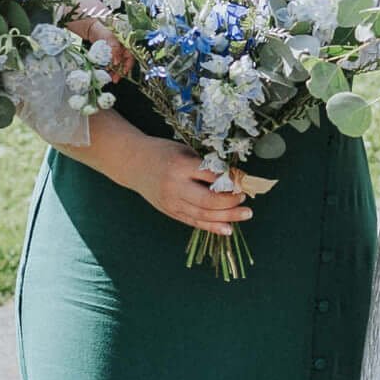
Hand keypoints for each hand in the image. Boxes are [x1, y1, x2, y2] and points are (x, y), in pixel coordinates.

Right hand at [135, 137, 252, 234]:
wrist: (133, 164)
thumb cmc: (163, 153)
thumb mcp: (184, 151)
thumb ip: (205, 165)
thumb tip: (233, 178)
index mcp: (180, 166)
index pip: (210, 176)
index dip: (230, 180)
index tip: (243, 180)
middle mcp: (175, 187)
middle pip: (208, 200)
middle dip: (230, 202)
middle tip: (244, 199)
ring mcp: (172, 202)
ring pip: (203, 215)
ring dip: (227, 216)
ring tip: (245, 214)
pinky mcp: (170, 212)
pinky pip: (194, 222)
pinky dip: (212, 227)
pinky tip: (228, 228)